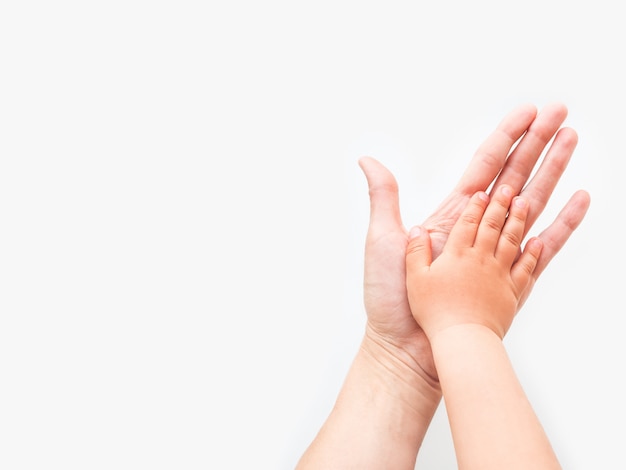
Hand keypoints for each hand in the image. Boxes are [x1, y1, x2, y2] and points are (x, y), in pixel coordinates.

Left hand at [359, 102, 589, 384]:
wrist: (405, 345)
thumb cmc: (389, 295)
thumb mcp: (384, 238)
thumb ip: (384, 196)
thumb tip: (367, 158)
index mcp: (451, 212)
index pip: (484, 165)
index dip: (507, 137)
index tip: (528, 112)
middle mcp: (478, 226)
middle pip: (514, 174)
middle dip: (537, 143)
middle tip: (561, 112)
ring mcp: (497, 249)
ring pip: (533, 201)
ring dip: (553, 171)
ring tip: (573, 141)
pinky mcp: (511, 276)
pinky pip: (544, 244)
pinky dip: (562, 222)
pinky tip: (579, 199)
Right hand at [405, 187, 542, 339]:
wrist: (462, 340)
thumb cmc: (433, 312)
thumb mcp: (414, 279)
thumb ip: (415, 252)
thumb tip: (417, 229)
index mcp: (456, 255)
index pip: (468, 222)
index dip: (475, 205)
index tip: (482, 191)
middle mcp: (481, 259)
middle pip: (493, 225)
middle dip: (501, 203)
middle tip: (509, 187)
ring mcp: (499, 275)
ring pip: (512, 240)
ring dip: (519, 219)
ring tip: (525, 201)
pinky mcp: (511, 292)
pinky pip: (526, 268)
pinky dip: (533, 253)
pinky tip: (538, 242)